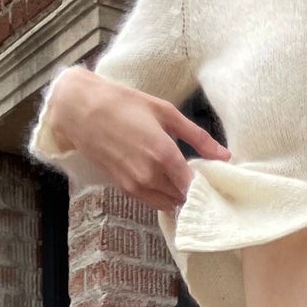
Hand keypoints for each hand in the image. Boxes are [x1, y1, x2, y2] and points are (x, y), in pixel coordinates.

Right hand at [45, 67, 230, 211]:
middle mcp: (151, 176)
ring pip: (169, 202)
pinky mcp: (125, 190)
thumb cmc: (123, 104)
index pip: (196, 187)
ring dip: (177, 194)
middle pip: (184, 197)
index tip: (215, 180)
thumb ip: (198, 137)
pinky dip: (162, 195)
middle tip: (198, 176)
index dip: (208, 186)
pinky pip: (152, 201)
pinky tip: (163, 178)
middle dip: (194, 190)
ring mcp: (136, 186)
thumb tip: (225, 156)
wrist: (80, 110)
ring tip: (180, 176)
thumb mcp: (165, 112)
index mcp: (164, 154)